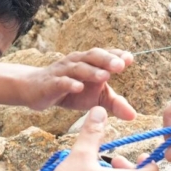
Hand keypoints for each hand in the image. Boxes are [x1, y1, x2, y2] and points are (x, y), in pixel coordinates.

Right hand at [17, 49, 139, 117]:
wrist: (36, 90)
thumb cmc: (71, 91)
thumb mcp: (95, 98)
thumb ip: (115, 104)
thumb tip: (134, 115)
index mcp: (90, 62)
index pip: (105, 55)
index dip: (116, 55)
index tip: (130, 58)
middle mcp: (77, 62)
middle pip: (93, 56)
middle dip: (107, 59)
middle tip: (121, 65)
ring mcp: (63, 71)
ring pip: (78, 68)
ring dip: (91, 71)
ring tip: (105, 77)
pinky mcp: (50, 83)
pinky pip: (60, 81)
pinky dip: (69, 83)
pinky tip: (78, 87)